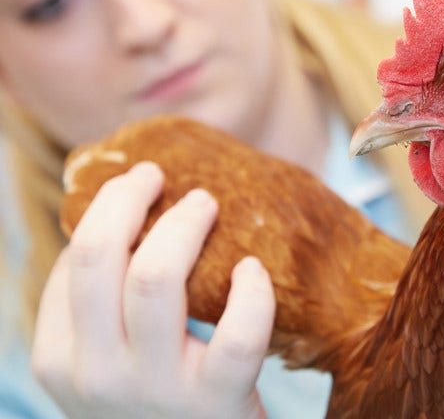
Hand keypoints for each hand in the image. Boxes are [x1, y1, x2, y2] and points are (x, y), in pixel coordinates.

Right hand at [31, 161, 274, 418]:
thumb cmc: (151, 399)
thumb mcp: (104, 359)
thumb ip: (101, 305)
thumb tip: (121, 215)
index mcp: (61, 356)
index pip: (76, 259)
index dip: (108, 208)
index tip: (137, 185)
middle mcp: (95, 372)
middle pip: (99, 256)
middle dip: (130, 198)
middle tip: (159, 176)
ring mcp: (153, 388)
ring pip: (154, 278)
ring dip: (185, 225)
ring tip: (206, 203)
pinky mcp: (215, 401)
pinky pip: (238, 335)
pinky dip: (252, 292)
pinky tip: (253, 270)